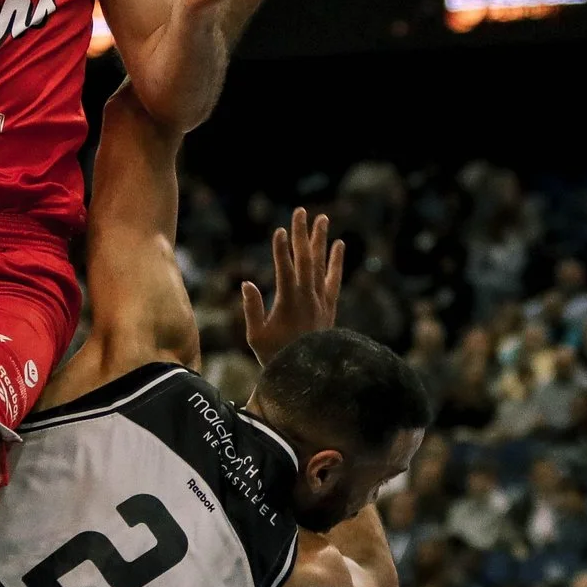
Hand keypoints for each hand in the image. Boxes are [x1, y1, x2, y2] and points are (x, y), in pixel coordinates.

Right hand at [242, 208, 344, 363]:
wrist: (308, 375)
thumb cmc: (276, 356)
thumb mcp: (256, 336)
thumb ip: (252, 309)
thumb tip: (247, 283)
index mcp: (288, 303)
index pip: (284, 270)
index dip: (281, 250)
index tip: (280, 231)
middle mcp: (308, 298)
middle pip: (304, 259)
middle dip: (301, 234)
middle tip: (300, 211)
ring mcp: (321, 301)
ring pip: (320, 264)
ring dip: (320, 241)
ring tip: (322, 218)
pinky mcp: (329, 306)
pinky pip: (334, 279)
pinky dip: (337, 262)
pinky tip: (339, 245)